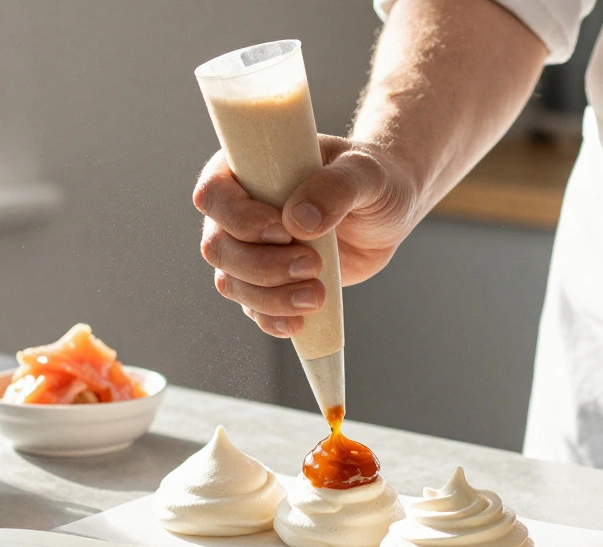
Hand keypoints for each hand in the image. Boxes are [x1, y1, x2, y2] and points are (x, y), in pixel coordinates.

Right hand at [193, 135, 419, 337]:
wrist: (387, 214)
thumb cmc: (373, 180)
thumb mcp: (365, 174)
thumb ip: (335, 188)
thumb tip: (299, 220)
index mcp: (251, 169)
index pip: (215, 194)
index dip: (238, 218)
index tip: (283, 231)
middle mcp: (241, 210)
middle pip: (218, 246)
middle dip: (260, 266)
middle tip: (311, 265)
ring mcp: (251, 250)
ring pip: (231, 282)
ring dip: (269, 297)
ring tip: (316, 296)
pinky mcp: (270, 282)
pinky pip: (253, 308)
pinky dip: (272, 319)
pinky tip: (300, 322)